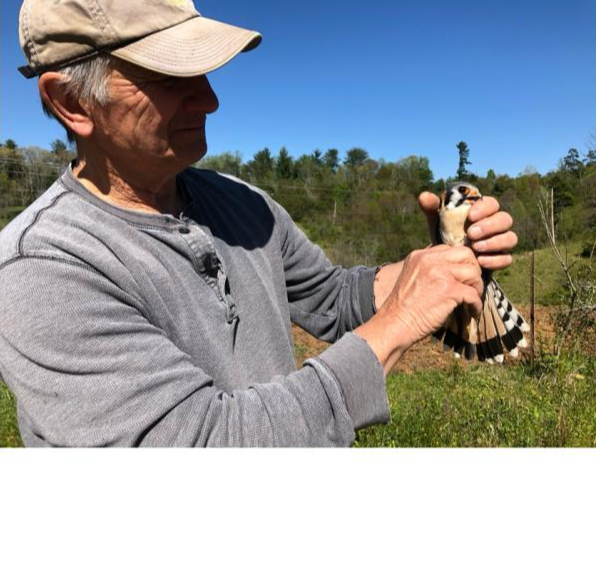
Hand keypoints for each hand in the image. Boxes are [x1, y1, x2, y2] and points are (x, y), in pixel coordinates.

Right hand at [356, 245, 482, 372]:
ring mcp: (440, 273)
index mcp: (419, 255)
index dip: (460, 263)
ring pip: (473, 272)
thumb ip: (429, 270)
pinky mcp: (449, 290)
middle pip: (466, 254)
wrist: (394, 324)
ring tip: (472, 300)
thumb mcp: (412, 278)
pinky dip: (476, 305)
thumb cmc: (403, 308)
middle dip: (473, 270)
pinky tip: (471, 312)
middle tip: (472, 286)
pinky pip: (473, 293)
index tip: (462, 278)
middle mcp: (429, 259)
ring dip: (477, 287)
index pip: (450, 249)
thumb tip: (452, 271)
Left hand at [418, 191, 517, 270]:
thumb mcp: (437, 222)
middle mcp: (495, 225)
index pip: (492, 204)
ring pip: (510, 238)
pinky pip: (507, 258)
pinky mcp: (500, 259)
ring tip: (475, 248)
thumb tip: (424, 196)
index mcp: (483, 212)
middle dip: (490, 226)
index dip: (485, 208)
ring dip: (494, 242)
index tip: (470, 215)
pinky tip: (480, 261)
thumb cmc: (445, 235)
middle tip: (471, 234)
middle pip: (505, 219)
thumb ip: (432, 209)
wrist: (447, 261)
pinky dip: (495, 260)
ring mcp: (500, 242)